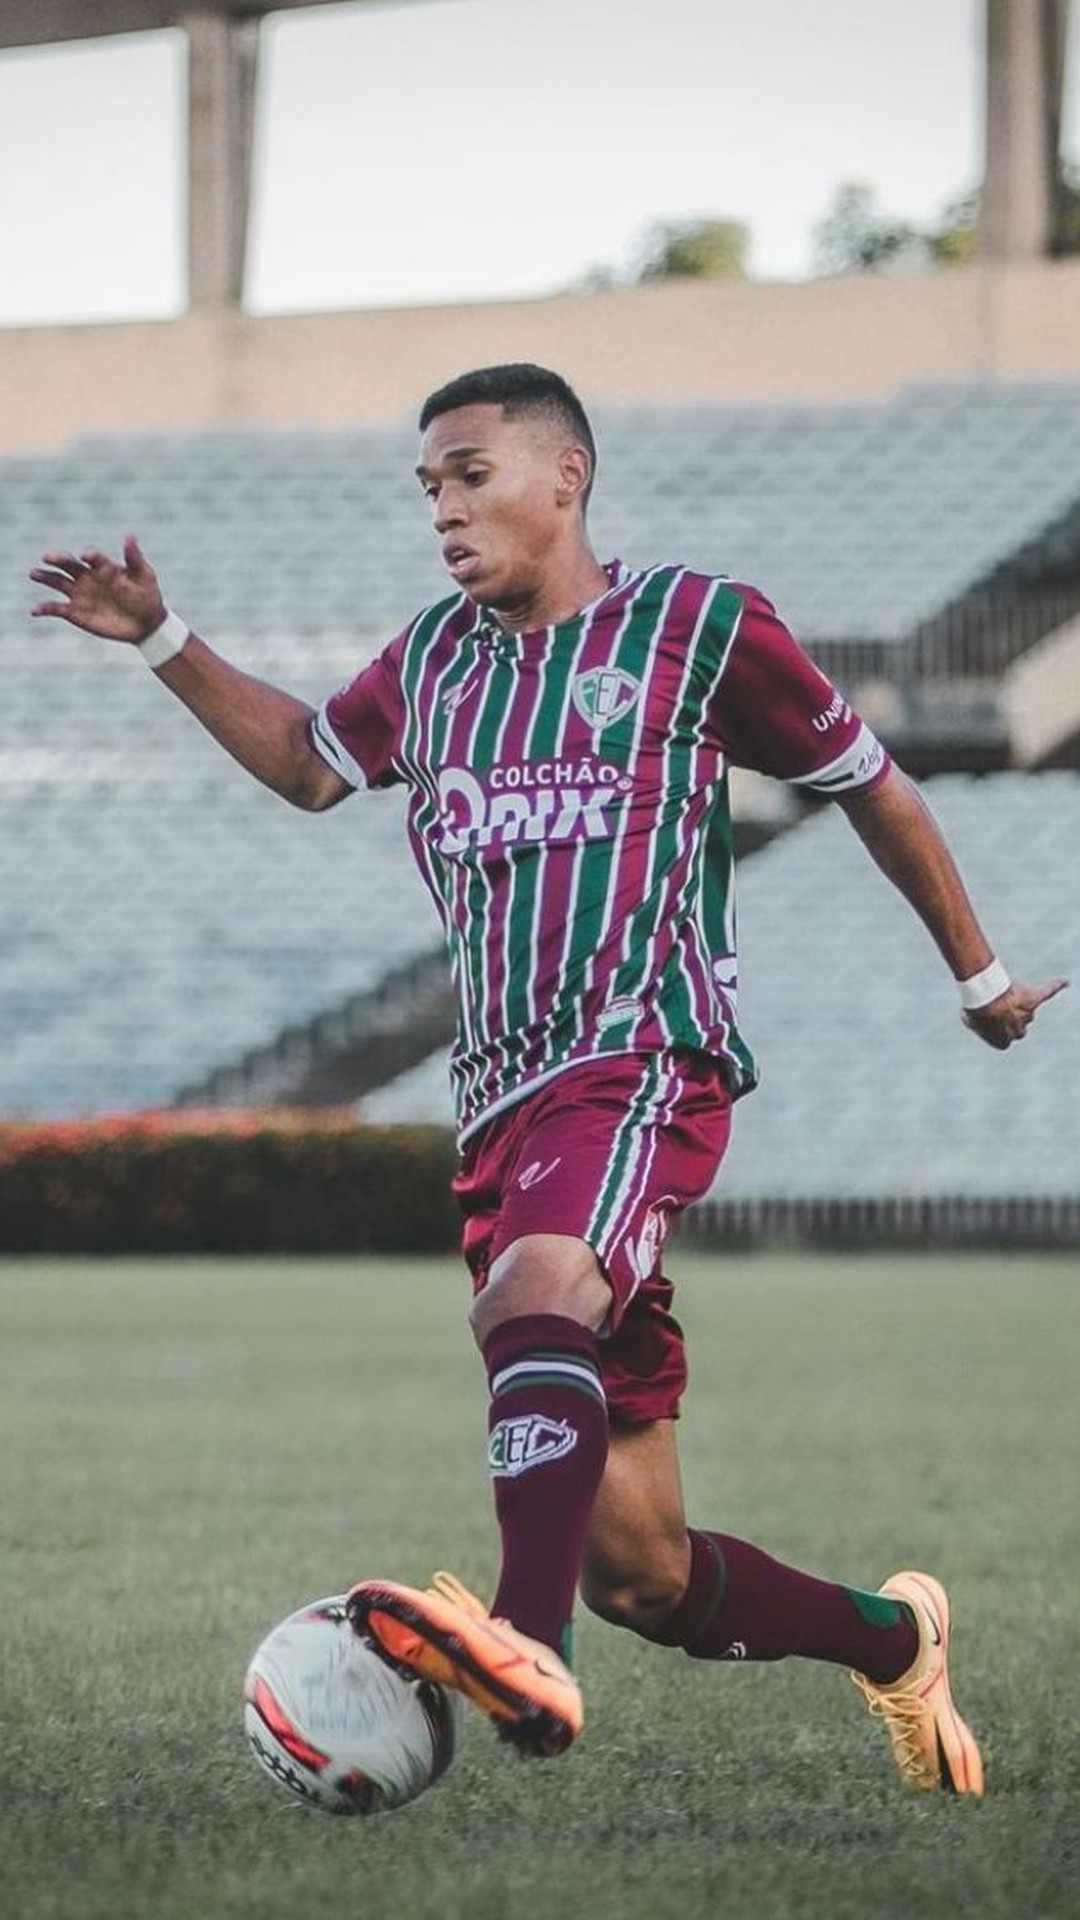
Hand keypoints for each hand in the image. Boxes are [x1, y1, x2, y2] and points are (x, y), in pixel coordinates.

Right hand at [30, 535, 165, 644]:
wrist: (145, 623)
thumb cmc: (146, 595)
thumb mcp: (144, 576)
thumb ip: (134, 558)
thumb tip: (130, 536)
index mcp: (103, 566)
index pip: (93, 557)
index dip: (90, 555)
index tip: (87, 555)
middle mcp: (87, 577)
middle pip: (68, 564)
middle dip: (58, 560)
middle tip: (47, 557)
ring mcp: (79, 594)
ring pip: (57, 582)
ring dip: (45, 577)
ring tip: (34, 573)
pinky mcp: (75, 613)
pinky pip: (56, 608)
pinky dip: (44, 608)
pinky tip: (35, 610)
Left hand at [962, 977, 1067, 1049]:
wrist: (986, 999)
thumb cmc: (976, 1009)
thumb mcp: (967, 1018)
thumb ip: (976, 1020)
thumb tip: (977, 1014)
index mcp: (1003, 1042)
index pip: (1002, 1037)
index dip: (994, 1026)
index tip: (986, 1017)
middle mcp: (1019, 1032)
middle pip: (1018, 1026)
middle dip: (1008, 1017)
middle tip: (995, 1006)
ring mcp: (1028, 1015)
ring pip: (1026, 1010)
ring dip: (1014, 1002)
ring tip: (998, 993)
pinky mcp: (1034, 999)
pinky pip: (1048, 992)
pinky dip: (1056, 986)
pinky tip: (1063, 983)